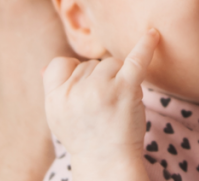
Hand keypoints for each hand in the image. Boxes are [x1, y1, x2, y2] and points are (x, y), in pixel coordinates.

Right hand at [42, 29, 159, 180]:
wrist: (108, 164)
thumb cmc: (86, 139)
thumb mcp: (59, 119)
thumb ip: (53, 91)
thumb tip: (44, 68)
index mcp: (55, 98)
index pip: (62, 63)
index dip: (76, 73)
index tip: (85, 89)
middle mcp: (74, 92)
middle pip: (91, 64)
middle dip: (101, 80)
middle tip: (105, 107)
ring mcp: (99, 89)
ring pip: (111, 63)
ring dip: (119, 78)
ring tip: (118, 104)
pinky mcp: (124, 90)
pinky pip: (136, 60)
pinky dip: (146, 46)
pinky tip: (154, 34)